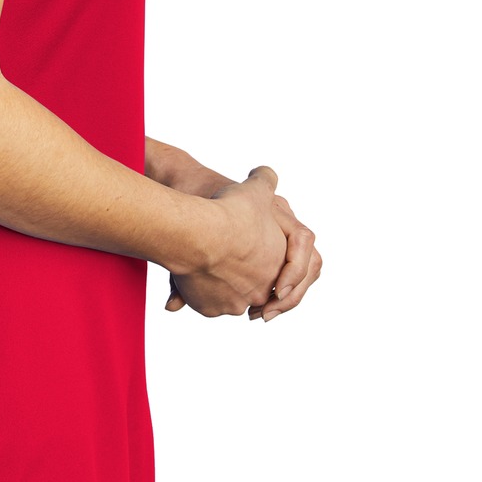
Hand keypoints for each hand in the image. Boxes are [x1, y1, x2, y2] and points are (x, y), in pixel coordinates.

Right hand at [164, 164, 322, 320]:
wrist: (193, 231)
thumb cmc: (227, 211)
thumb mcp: (254, 188)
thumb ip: (264, 180)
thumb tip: (265, 173)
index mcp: (278, 265)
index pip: (289, 277)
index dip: (278, 272)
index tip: (260, 260)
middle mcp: (261, 290)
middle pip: (261, 291)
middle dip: (250, 281)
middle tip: (235, 266)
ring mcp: (235, 302)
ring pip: (233, 298)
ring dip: (225, 288)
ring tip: (208, 266)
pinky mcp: (210, 308)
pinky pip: (209, 304)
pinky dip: (203, 294)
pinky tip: (192, 275)